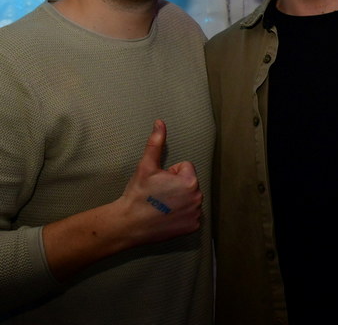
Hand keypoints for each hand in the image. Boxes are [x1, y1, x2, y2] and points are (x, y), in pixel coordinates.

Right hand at [120, 120, 202, 245]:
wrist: (128, 224)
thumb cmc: (138, 194)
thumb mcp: (146, 166)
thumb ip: (156, 142)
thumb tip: (160, 122)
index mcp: (190, 180)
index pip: (185, 168)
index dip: (170, 173)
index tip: (159, 183)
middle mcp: (198, 197)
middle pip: (189, 183)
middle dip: (176, 186)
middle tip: (159, 195)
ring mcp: (196, 214)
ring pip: (190, 198)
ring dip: (180, 200)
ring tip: (162, 206)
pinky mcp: (192, 227)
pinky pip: (191, 215)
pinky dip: (182, 216)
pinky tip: (167, 218)